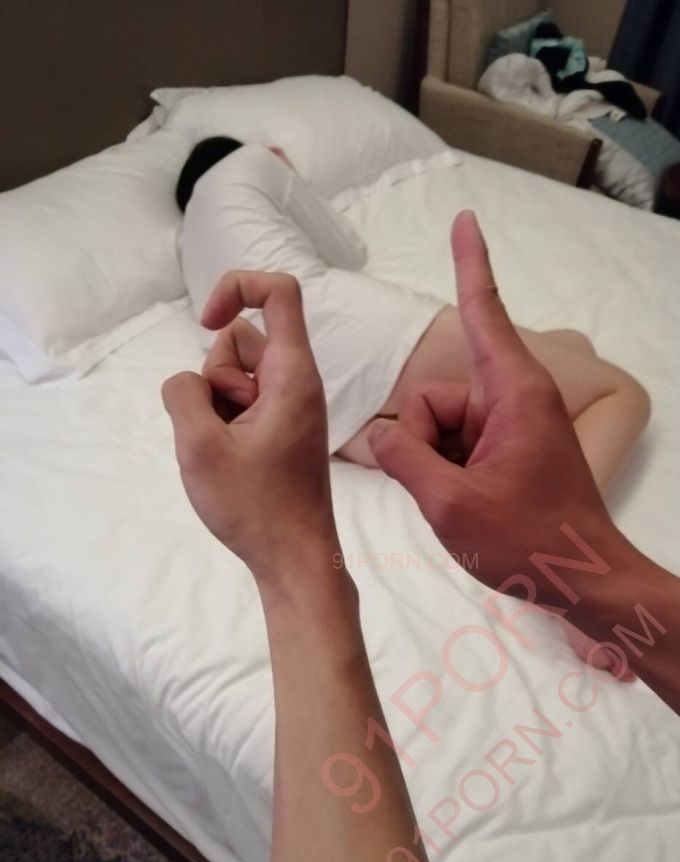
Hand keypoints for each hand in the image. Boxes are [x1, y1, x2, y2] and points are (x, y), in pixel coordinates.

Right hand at [162, 271, 336, 579]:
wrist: (294, 557)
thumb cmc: (255, 507)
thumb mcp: (200, 447)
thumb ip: (183, 393)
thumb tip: (189, 383)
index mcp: (293, 374)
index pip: (279, 291)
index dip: (236, 287)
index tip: (206, 321)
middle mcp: (297, 382)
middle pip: (242, 339)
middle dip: (217, 375)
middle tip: (227, 430)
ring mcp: (289, 406)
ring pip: (236, 374)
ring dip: (218, 403)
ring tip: (228, 450)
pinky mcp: (280, 428)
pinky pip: (241, 403)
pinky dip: (225, 422)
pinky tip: (230, 460)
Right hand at [368, 212, 626, 600]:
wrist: (582, 579)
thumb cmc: (530, 540)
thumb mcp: (451, 505)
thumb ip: (404, 460)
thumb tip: (379, 435)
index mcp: (512, 393)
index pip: (483, 312)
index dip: (469, 264)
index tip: (465, 218)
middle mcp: (511, 399)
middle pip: (433, 398)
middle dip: (424, 443)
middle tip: (450, 491)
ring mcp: (509, 426)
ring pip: (437, 428)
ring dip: (435, 465)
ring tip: (465, 502)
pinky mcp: (505, 448)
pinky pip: (453, 445)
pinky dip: (446, 474)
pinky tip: (467, 503)